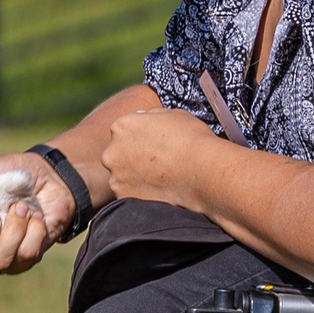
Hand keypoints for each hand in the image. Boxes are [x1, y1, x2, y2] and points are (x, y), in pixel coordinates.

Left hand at [100, 107, 223, 208]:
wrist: (201, 171)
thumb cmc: (191, 140)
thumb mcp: (172, 115)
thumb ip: (152, 116)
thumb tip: (144, 118)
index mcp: (121, 126)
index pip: (124, 131)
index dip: (141, 138)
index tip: (154, 146)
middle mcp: (112, 151)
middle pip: (118, 154)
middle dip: (132, 159)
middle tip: (156, 165)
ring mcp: (116, 176)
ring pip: (122, 176)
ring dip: (135, 178)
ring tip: (160, 180)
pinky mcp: (123, 197)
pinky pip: (129, 194)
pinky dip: (140, 194)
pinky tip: (159, 191)